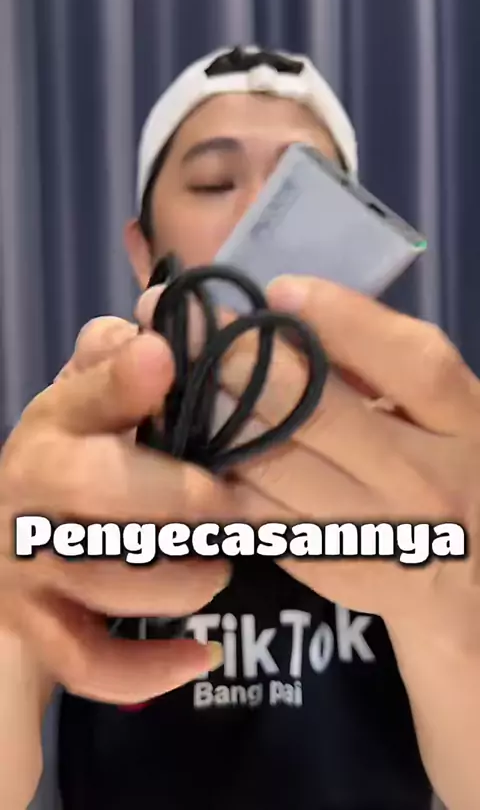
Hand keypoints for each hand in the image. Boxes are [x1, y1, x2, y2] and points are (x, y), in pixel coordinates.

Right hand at [0, 315, 236, 705]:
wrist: (12, 534)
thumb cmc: (76, 456)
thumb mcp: (89, 402)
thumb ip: (115, 366)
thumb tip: (154, 329)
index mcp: (55, 423)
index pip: (83, 393)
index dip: (121, 379)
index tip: (165, 361)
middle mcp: (30, 484)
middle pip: (92, 485)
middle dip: (171, 496)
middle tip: (230, 508)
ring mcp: (27, 561)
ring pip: (100, 577)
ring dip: (175, 580)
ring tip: (219, 572)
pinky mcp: (36, 626)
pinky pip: (85, 662)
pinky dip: (145, 670)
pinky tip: (200, 656)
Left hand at [217, 276, 479, 648]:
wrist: (468, 576)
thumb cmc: (445, 465)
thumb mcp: (441, 409)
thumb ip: (382, 363)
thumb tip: (286, 308)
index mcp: (462, 422)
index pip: (408, 362)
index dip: (341, 319)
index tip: (278, 290)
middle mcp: (422, 479)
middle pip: (316, 409)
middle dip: (238, 356)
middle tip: (183, 321)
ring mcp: (371, 530)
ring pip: (270, 461)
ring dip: (209, 411)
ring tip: (166, 371)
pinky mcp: (327, 564)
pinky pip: (256, 510)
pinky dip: (214, 469)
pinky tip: (182, 436)